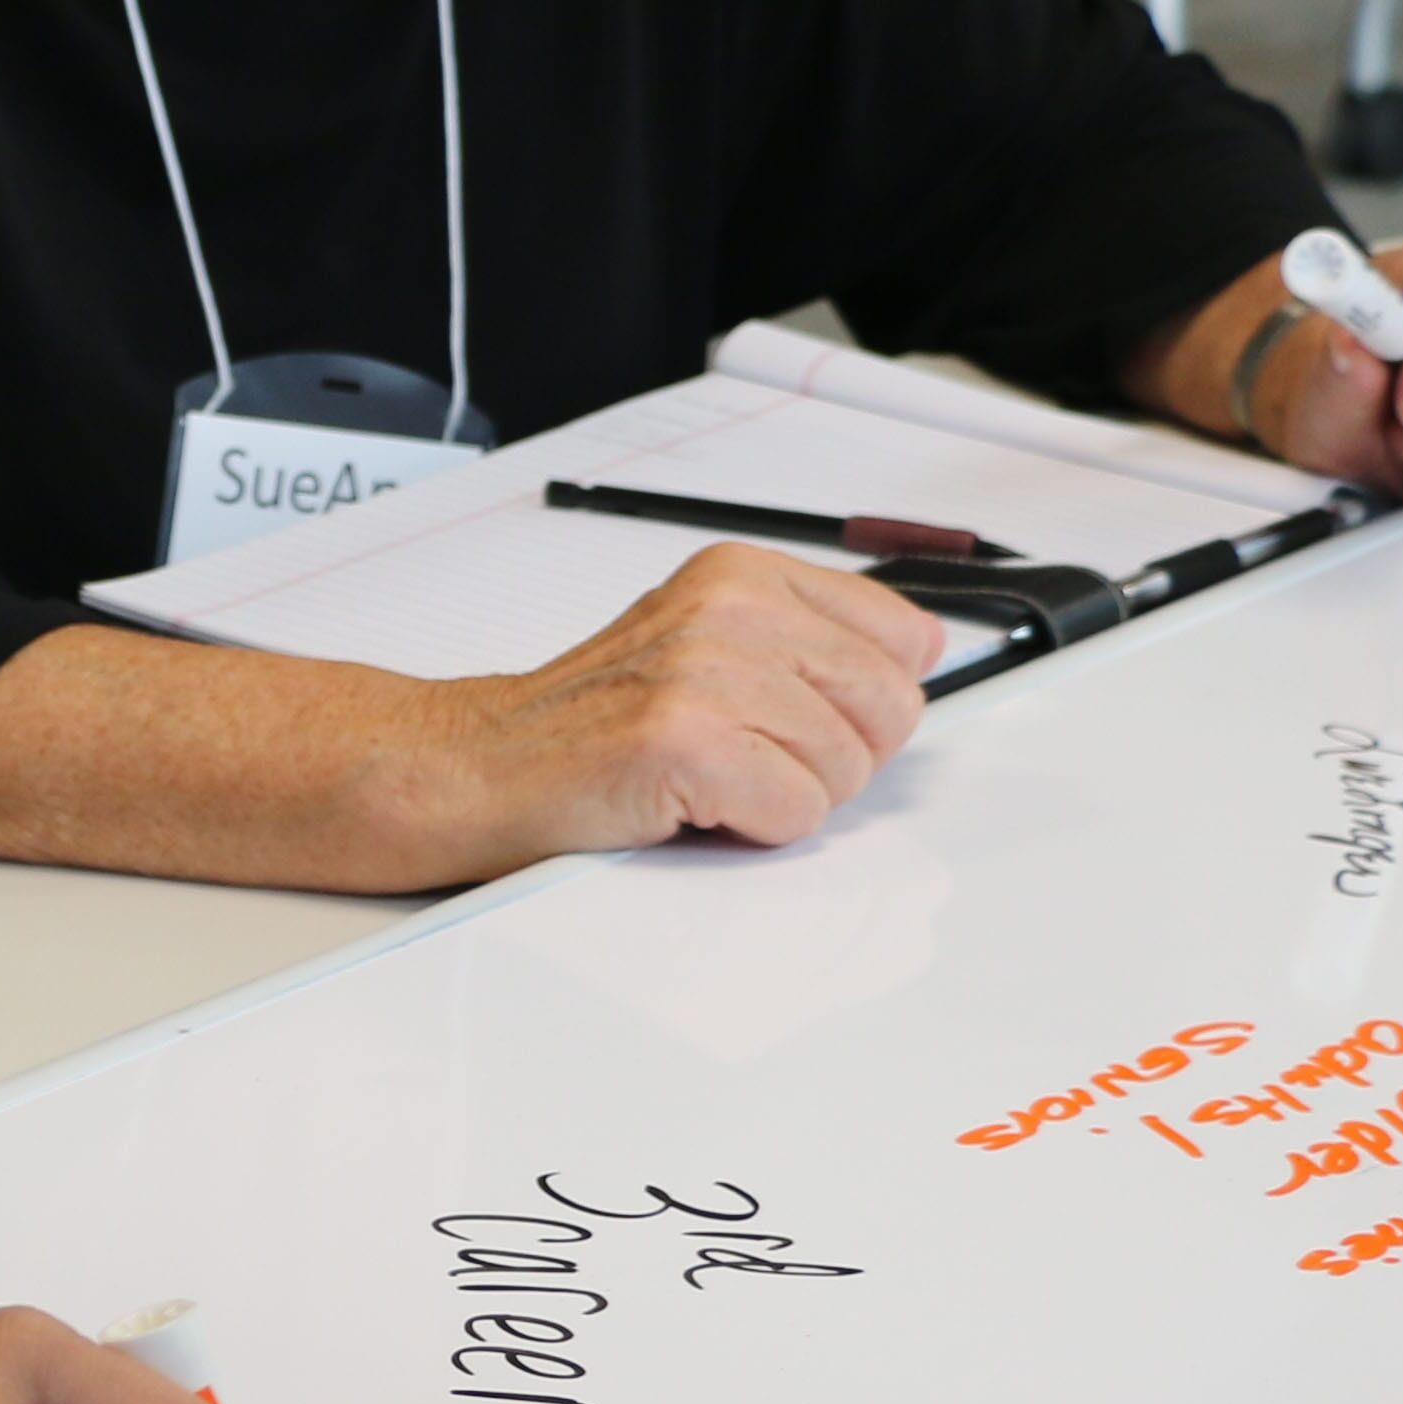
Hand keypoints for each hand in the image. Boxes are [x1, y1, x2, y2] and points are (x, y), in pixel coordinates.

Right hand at [396, 542, 943, 864]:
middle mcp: (729, 608)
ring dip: (782, 797)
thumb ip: (808, 638)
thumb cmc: (589, 722)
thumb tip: (925, 653)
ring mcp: (706, 671)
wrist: (477, 765)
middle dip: (832, 756)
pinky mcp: (684, 740)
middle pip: (889, 709)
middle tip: (744, 758)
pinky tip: (688, 803)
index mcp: (742, 574)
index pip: (902, 638)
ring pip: (845, 769)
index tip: (807, 718)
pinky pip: (795, 811)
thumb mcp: (702, 643)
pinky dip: (750, 829)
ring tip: (705, 780)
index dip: (863, 703)